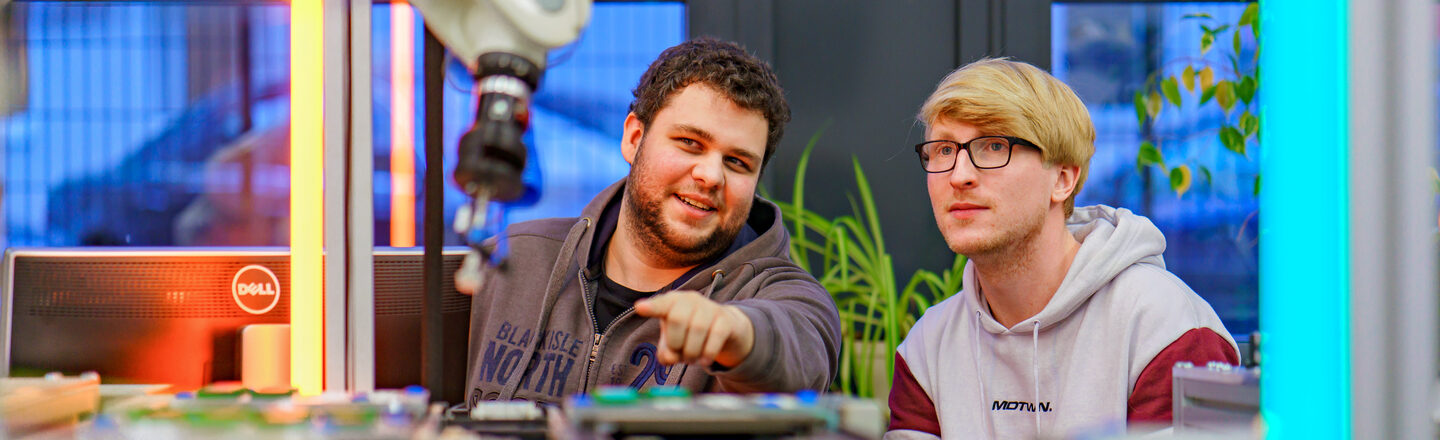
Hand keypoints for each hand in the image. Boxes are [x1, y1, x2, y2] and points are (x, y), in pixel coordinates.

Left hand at [634, 291, 754, 367]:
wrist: (724, 331)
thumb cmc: (690, 335)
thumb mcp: (673, 344)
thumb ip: (666, 353)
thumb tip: (670, 357)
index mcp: (671, 302)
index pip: (660, 304)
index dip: (651, 307)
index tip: (640, 308)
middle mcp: (690, 300)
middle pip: (677, 319)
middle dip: (676, 343)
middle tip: (680, 355)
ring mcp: (709, 307)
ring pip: (698, 328)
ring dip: (692, 351)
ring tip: (692, 359)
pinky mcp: (725, 319)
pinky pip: (716, 335)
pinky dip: (707, 353)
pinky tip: (704, 360)